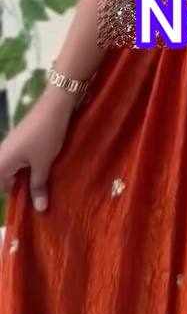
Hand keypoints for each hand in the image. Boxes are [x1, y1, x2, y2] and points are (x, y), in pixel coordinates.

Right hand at [0, 84, 75, 211]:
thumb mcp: (43, 164)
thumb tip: (40, 210)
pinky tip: (47, 170)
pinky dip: (32, 166)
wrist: (55, 104)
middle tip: (42, 199)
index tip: (32, 206)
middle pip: (8, 179)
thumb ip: (38, 186)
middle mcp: (2, 154)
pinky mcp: (22, 139)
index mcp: (1, 163)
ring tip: (46, 186)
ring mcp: (12, 145)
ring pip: (17, 169)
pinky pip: (23, 159)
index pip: (2, 188)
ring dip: (30, 177)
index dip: (17, 197)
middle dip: (24, 188)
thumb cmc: (46, 135)